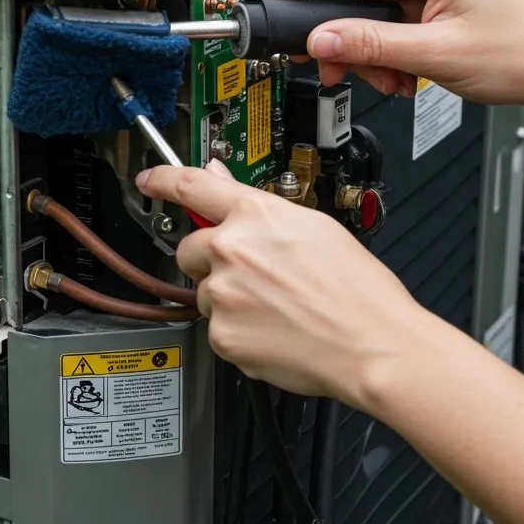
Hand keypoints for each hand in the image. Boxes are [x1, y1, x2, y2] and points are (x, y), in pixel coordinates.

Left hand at [136, 161, 449, 410]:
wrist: (372, 344)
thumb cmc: (357, 291)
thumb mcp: (316, 227)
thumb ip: (261, 209)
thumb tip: (224, 184)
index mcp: (256, 214)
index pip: (191, 185)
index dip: (163, 179)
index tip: (150, 180)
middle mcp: (232, 249)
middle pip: (191, 248)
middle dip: (210, 260)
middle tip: (250, 276)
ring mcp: (224, 293)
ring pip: (207, 292)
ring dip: (229, 299)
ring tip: (277, 308)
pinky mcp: (222, 334)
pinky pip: (218, 329)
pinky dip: (239, 332)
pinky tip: (275, 330)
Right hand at [258, 0, 523, 106]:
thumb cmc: (522, 54)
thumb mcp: (437, 54)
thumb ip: (371, 44)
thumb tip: (321, 38)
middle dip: (336, 26)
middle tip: (317, 54)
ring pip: (367, 8)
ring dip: (363, 46)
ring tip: (379, 75)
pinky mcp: (431, 2)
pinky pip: (385, 21)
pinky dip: (381, 50)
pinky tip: (395, 72)